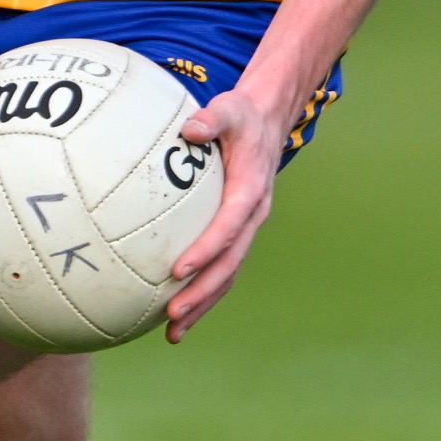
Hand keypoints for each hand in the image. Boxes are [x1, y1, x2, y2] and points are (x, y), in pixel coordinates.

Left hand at [163, 86, 291, 340]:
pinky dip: (203, 293)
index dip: (206, 250)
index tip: (178, 270)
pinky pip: (221, 268)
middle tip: (173, 315)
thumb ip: (210, 118)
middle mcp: (252, 216)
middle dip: (202, 293)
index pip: (228, 226)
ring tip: (173, 332)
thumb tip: (190, 128)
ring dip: (203, 305)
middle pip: (229, 264)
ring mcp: (247, 228)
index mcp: (250, 191)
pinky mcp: (237, 232)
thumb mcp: (230, 108)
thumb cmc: (242, 115)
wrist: (268, 122)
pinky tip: (176, 314)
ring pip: (227, 274)